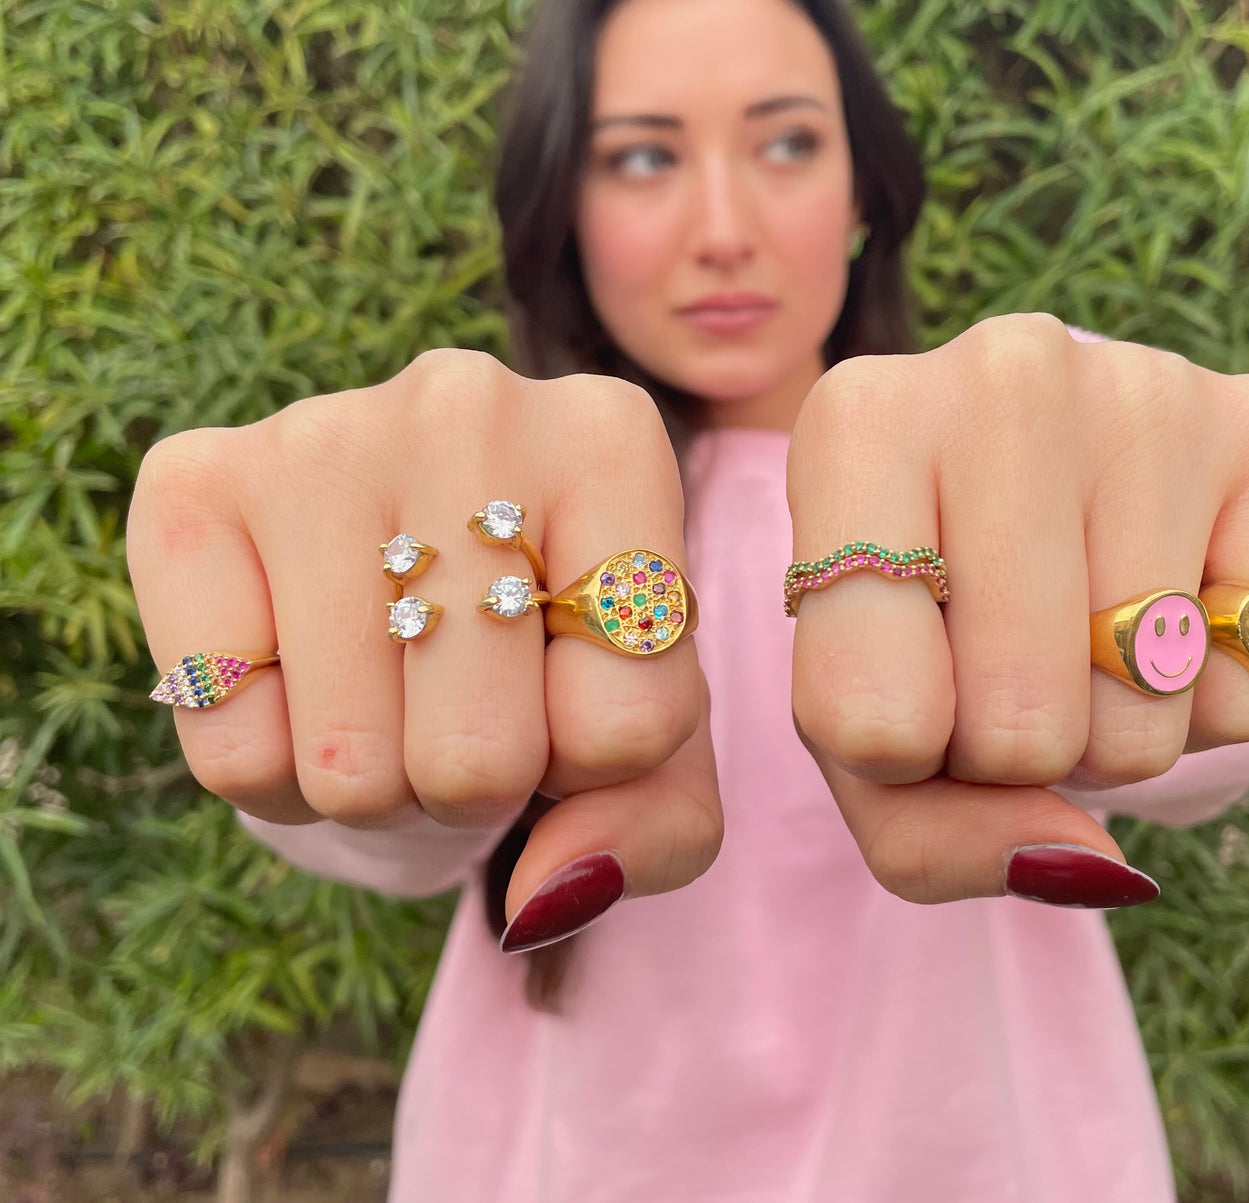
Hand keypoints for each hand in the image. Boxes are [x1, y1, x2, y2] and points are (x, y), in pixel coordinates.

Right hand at [127, 349, 723, 930]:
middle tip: (467, 706)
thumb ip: (656, 827)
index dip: (595, 763)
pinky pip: (232, 749)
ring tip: (391, 694)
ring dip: (377, 786)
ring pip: (350, 769)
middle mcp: (469, 406)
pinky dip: (274, 772)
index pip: (630, 720)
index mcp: (611, 442)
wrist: (417, 567)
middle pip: (482, 754)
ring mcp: (319, 434)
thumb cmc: (554, 654)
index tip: (569, 693)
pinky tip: (303, 682)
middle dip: (478, 783)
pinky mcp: (190, 484)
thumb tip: (543, 896)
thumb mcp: (652, 743)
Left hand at [785, 313, 1248, 906]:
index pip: (871, 718)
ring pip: (1141, 713)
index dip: (895, 761)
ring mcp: (1150, 386)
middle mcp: (1005, 371)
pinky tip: (1165, 610)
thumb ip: (924, 835)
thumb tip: (1086, 863)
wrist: (1020, 491)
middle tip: (996, 668)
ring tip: (1074, 637)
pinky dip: (1208, 703)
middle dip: (1010, 753)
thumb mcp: (859, 735)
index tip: (897, 690)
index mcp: (856, 426)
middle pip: (1018, 726)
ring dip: (1108, 733)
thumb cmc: (917, 622)